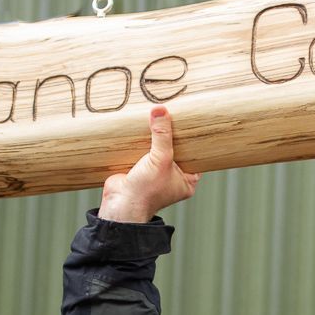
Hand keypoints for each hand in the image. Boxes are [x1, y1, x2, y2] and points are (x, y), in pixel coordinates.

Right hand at [98, 106, 200, 221]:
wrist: (120, 205)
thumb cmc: (147, 191)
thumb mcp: (160, 159)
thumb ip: (162, 134)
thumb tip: (160, 110)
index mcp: (186, 180)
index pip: (195, 156)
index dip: (194, 140)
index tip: (193, 122)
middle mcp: (172, 177)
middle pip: (176, 150)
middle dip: (173, 135)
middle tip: (175, 114)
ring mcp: (155, 174)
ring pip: (158, 150)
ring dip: (156, 137)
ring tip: (159, 116)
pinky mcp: (139, 169)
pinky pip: (143, 152)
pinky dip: (141, 142)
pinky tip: (142, 127)